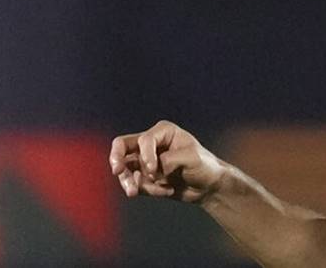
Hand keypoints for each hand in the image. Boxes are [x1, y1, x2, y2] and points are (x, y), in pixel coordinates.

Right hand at [108, 120, 226, 203]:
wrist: (209, 187)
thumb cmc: (204, 166)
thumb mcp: (191, 159)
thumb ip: (168, 160)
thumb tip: (150, 171)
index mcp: (164, 132)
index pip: (144, 140)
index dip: (145, 155)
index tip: (153, 170)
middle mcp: (151, 144)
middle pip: (121, 146)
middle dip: (116, 159)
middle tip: (117, 171)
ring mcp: (146, 161)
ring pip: (124, 168)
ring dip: (129, 182)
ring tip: (134, 193)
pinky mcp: (146, 178)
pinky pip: (136, 184)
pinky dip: (147, 190)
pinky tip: (167, 191)